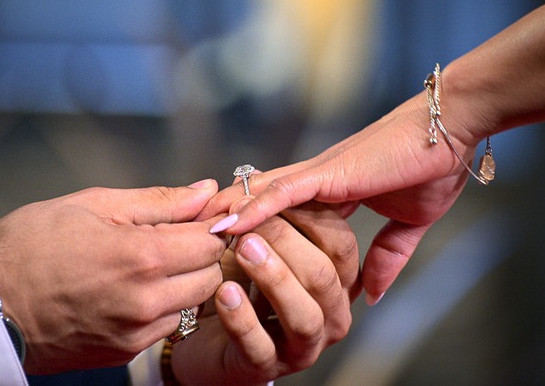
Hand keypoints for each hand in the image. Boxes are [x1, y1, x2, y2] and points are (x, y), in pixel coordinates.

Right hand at [0, 182, 228, 373]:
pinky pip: (166, 326)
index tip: (204, 217)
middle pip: (211, 276)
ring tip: (152, 264)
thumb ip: (159, 201)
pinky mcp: (124, 352)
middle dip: (202, 254)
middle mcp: (148, 300)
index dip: (213, 225)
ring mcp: (137, 332)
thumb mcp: (93, 205)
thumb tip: (206, 189)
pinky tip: (135, 289)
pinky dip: (164, 307)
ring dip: (186, 282)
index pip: (212, 241)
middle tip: (179, 238)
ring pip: (193, 304)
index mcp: (143, 257)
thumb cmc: (30, 245)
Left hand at [172, 197, 360, 384]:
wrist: (204, 342)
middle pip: (323, 274)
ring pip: (303, 313)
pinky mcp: (266, 369)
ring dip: (274, 276)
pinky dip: (242, 317)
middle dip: (287, 240)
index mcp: (337, 282)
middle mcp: (329, 315)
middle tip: (251, 218)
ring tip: (243, 248)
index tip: (270, 190)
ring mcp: (302, 346)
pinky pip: (259, 344)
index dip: (308, 214)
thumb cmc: (237, 286)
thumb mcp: (254, 249)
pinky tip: (223, 292)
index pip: (340, 243)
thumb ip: (268, 220)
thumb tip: (257, 178)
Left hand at [201, 91, 480, 304]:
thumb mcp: (407, 225)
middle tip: (185, 239)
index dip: (254, 226)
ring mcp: (320, 175)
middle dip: (224, 218)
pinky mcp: (331, 173)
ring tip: (187, 235)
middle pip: (258, 198)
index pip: (283, 211)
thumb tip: (372, 295)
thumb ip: (387, 257)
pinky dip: (253, 208)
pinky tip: (225, 224)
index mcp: (335, 192)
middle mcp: (318, 181)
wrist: (452, 129)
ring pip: (259, 194)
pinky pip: (282, 193)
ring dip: (225, 215)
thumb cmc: (433, 166)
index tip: (226, 248)